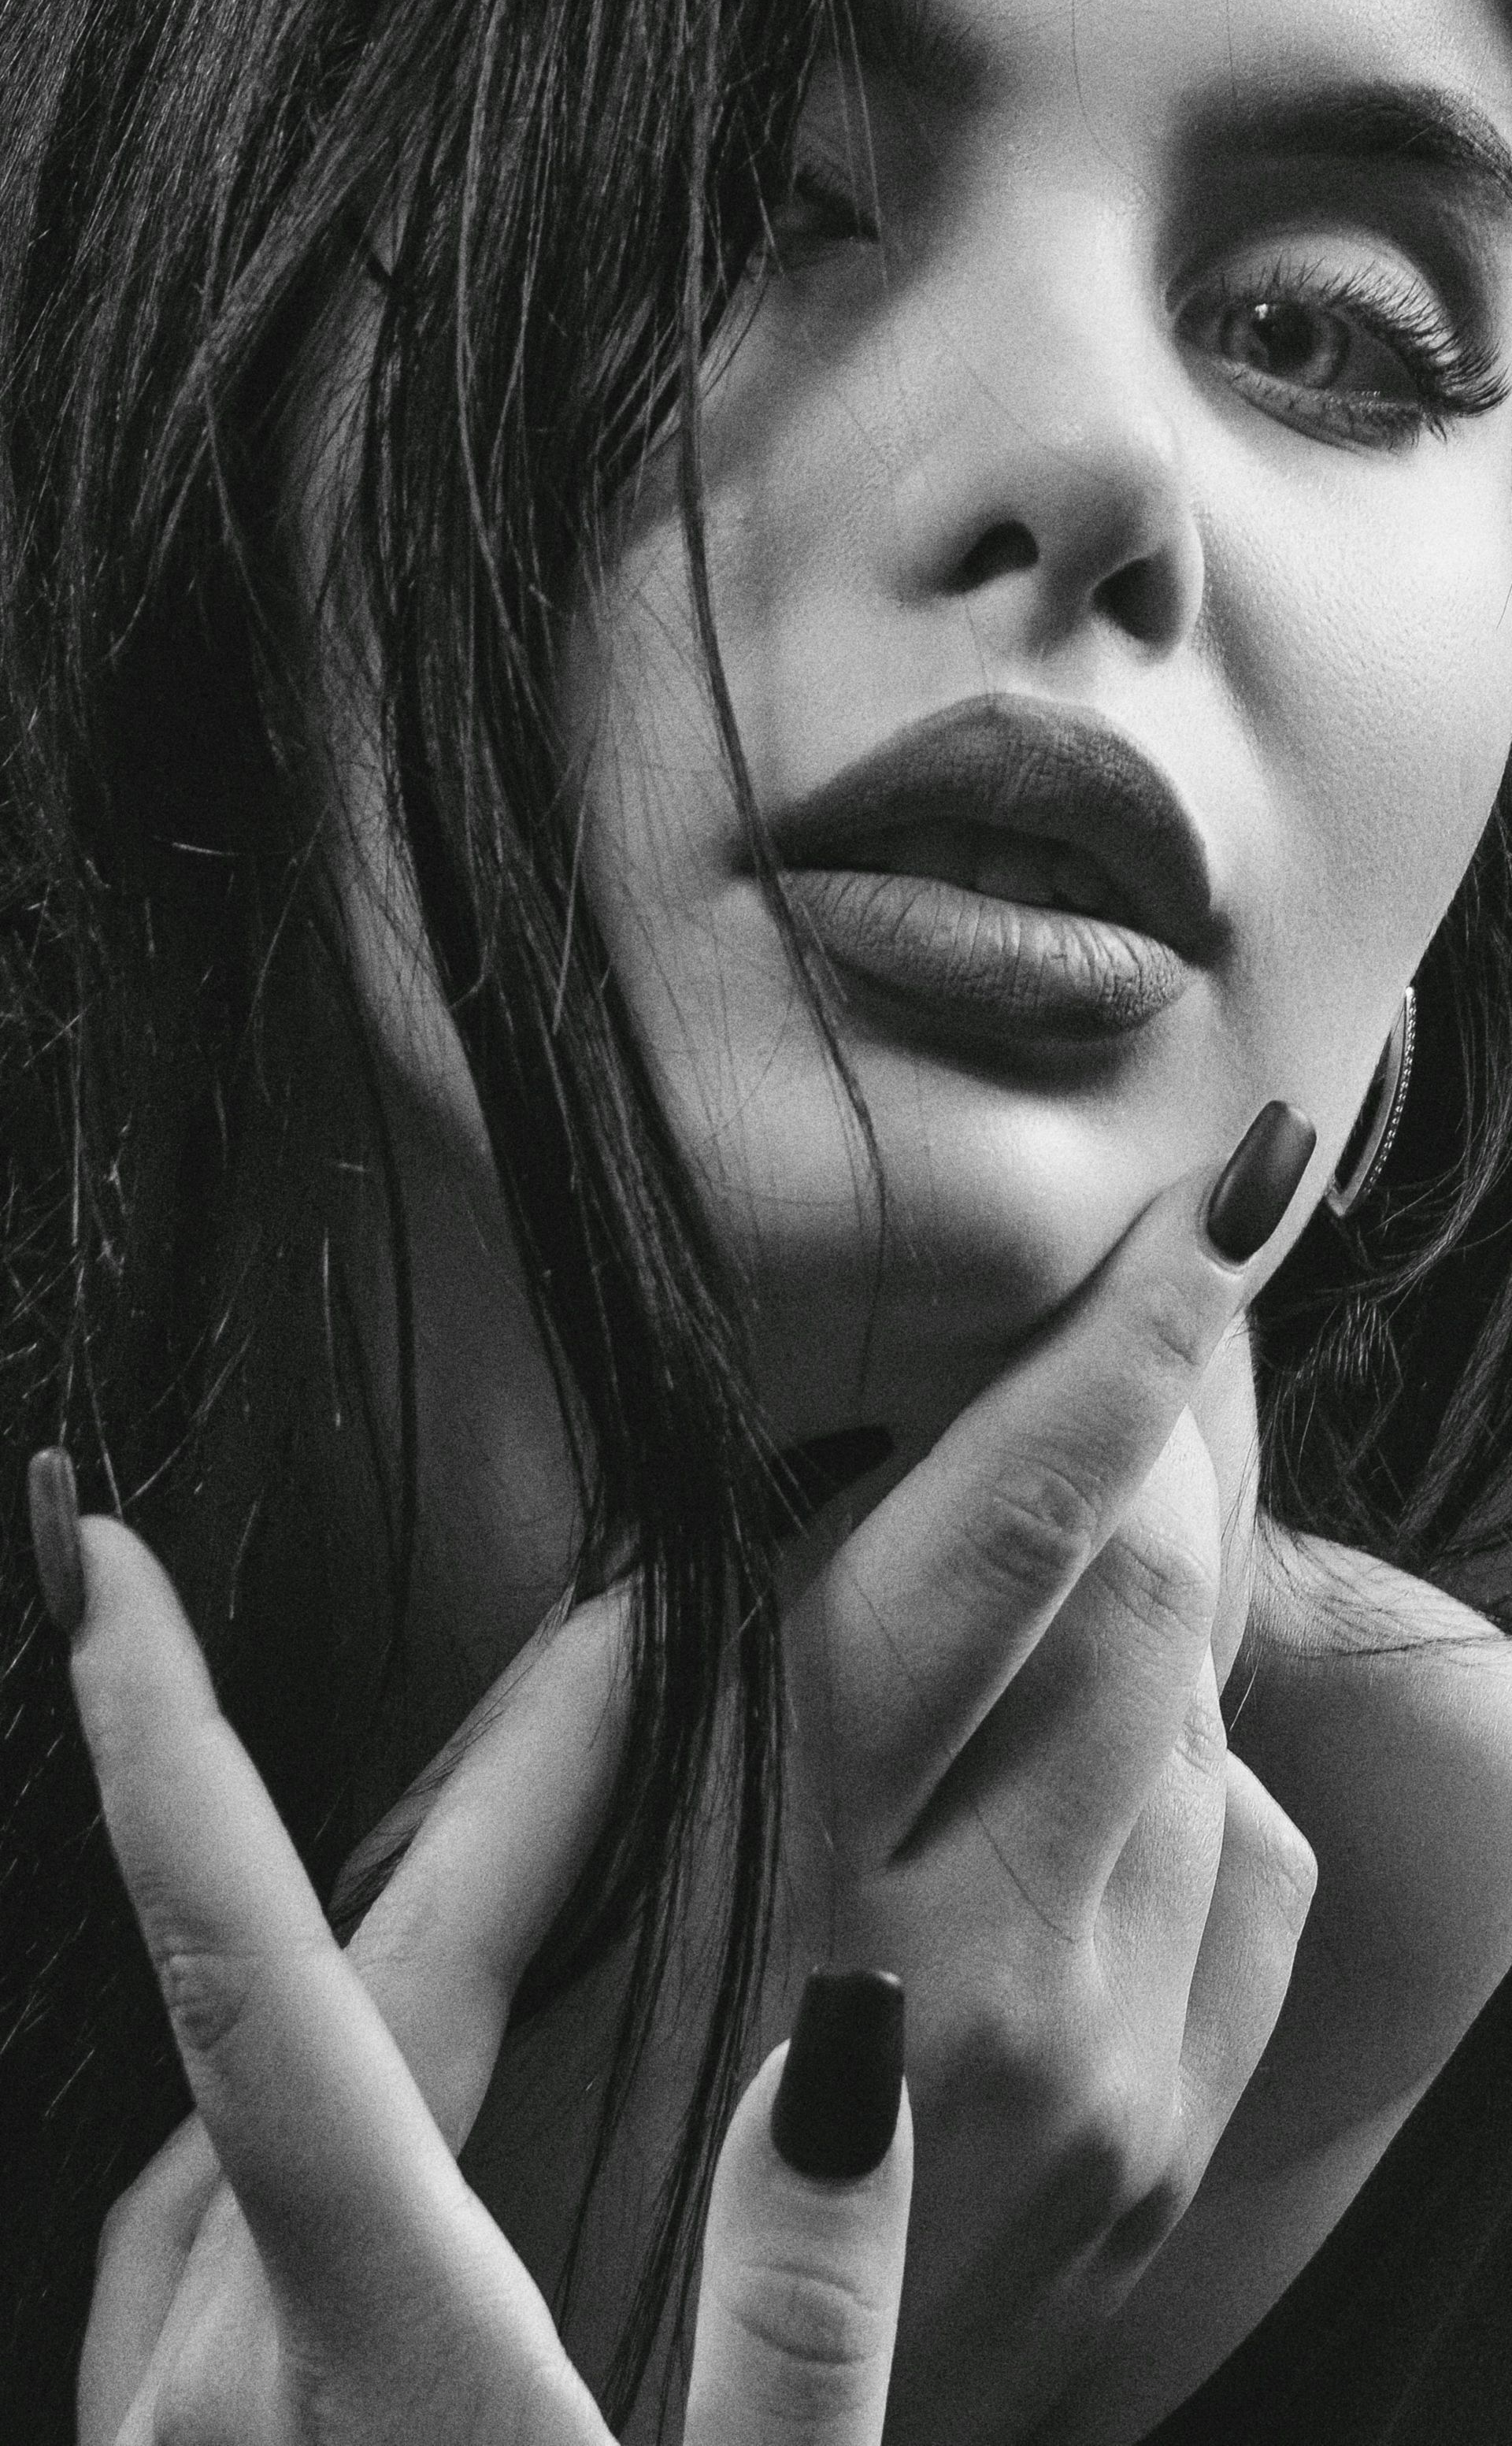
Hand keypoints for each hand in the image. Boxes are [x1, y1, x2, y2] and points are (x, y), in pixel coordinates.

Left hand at [30, 1479, 912, 2445]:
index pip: (258, 1978)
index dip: (166, 1738)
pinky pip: (217, 2196)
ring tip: (546, 1819)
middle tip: (611, 1652)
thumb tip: (843, 2056)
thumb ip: (800, 2331)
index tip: (102, 1559)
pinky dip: (310, 2069)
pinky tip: (396, 2060)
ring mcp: (172, 2416)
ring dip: (387, 1921)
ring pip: (250, 2079)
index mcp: (369, 2359)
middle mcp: (225, 2361)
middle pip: (315, 1980)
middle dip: (471, 1794)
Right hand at [69, 1103, 1317, 2444]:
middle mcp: (972, 1953)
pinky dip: (1176, 1775)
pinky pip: (1233, 1874)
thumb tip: (817, 1503)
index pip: (1007, 1529)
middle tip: (1152, 1325)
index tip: (1218, 1208)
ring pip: (1208, 1720)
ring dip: (1162, 1598)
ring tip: (1066, 1564)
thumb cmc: (501, 2153)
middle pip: (1156, 1595)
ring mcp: (1097, 2067)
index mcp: (777, 1850)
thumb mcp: (512, 1897)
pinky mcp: (1157, 2147)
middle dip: (1172, 1426)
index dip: (1128, 1344)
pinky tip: (1067, 1775)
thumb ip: (657, 1688)